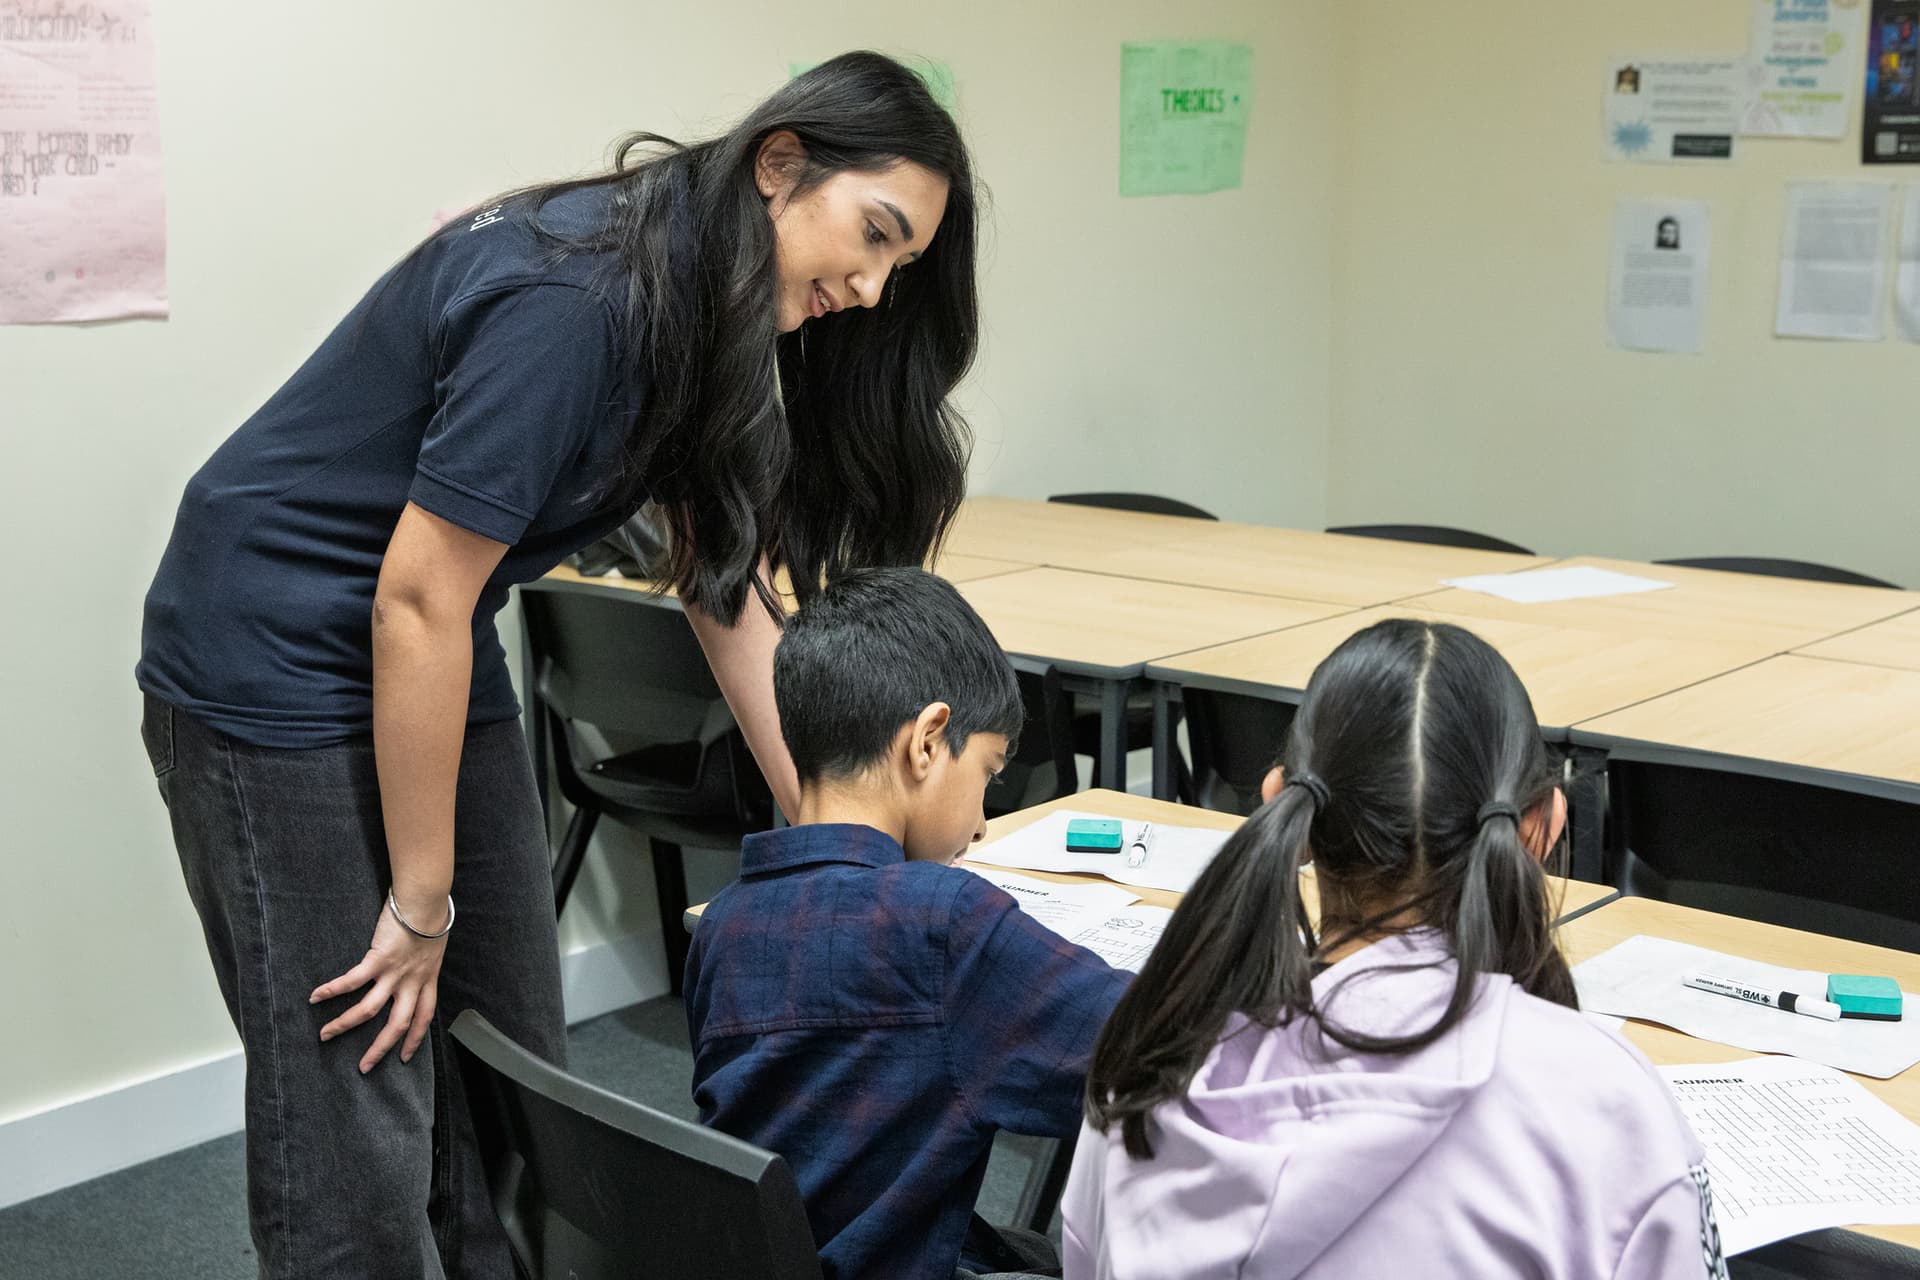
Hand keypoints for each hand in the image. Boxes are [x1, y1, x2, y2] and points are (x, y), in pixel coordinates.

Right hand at [308, 902, 446, 1073]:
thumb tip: (415, 964)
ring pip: (369, 1010)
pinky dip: (332, 990)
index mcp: (427, 980)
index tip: (405, 1056)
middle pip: (397, 1025)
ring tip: (326, 1035)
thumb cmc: (431, 918)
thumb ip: (423, 962)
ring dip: (345, 1025)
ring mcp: (394, 974)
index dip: (415, 1039)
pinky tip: (316, 997)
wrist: (425, 901)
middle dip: (380, 1049)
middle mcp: (412, 983)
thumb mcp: (433, 948)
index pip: (423, 1018)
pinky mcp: (377, 960)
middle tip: (364, 1066)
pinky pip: (352, 981)